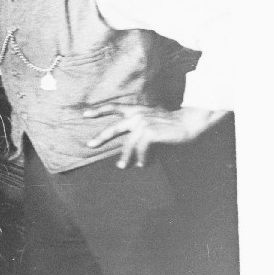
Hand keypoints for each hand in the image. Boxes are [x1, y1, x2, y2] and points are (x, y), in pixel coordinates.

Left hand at [84, 104, 226, 168]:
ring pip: (128, 144)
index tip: (85, 114)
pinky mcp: (150, 133)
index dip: (99, 110)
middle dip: (101, 137)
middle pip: (114, 128)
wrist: (188, 122)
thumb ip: (139, 123)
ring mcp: (143, 123)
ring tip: (122, 166)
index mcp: (136, 110)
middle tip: (90, 145)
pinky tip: (143, 164)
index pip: (114, 107)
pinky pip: (141, 149)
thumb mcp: (152, 118)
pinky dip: (141, 158)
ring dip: (125, 157)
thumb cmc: (170, 123)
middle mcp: (137, 115)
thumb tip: (128, 141)